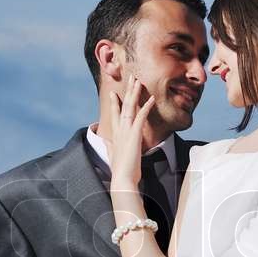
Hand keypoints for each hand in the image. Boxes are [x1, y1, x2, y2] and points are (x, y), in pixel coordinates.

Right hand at [109, 71, 156, 187]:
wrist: (122, 178)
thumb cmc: (120, 170)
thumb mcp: (112, 154)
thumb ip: (109, 145)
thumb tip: (105, 140)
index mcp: (115, 134)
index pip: (114, 114)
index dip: (115, 102)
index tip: (114, 93)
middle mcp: (119, 129)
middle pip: (123, 105)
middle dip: (127, 91)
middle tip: (131, 78)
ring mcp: (126, 130)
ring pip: (130, 106)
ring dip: (134, 92)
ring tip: (138, 80)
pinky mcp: (134, 134)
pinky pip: (141, 116)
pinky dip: (146, 106)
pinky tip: (151, 98)